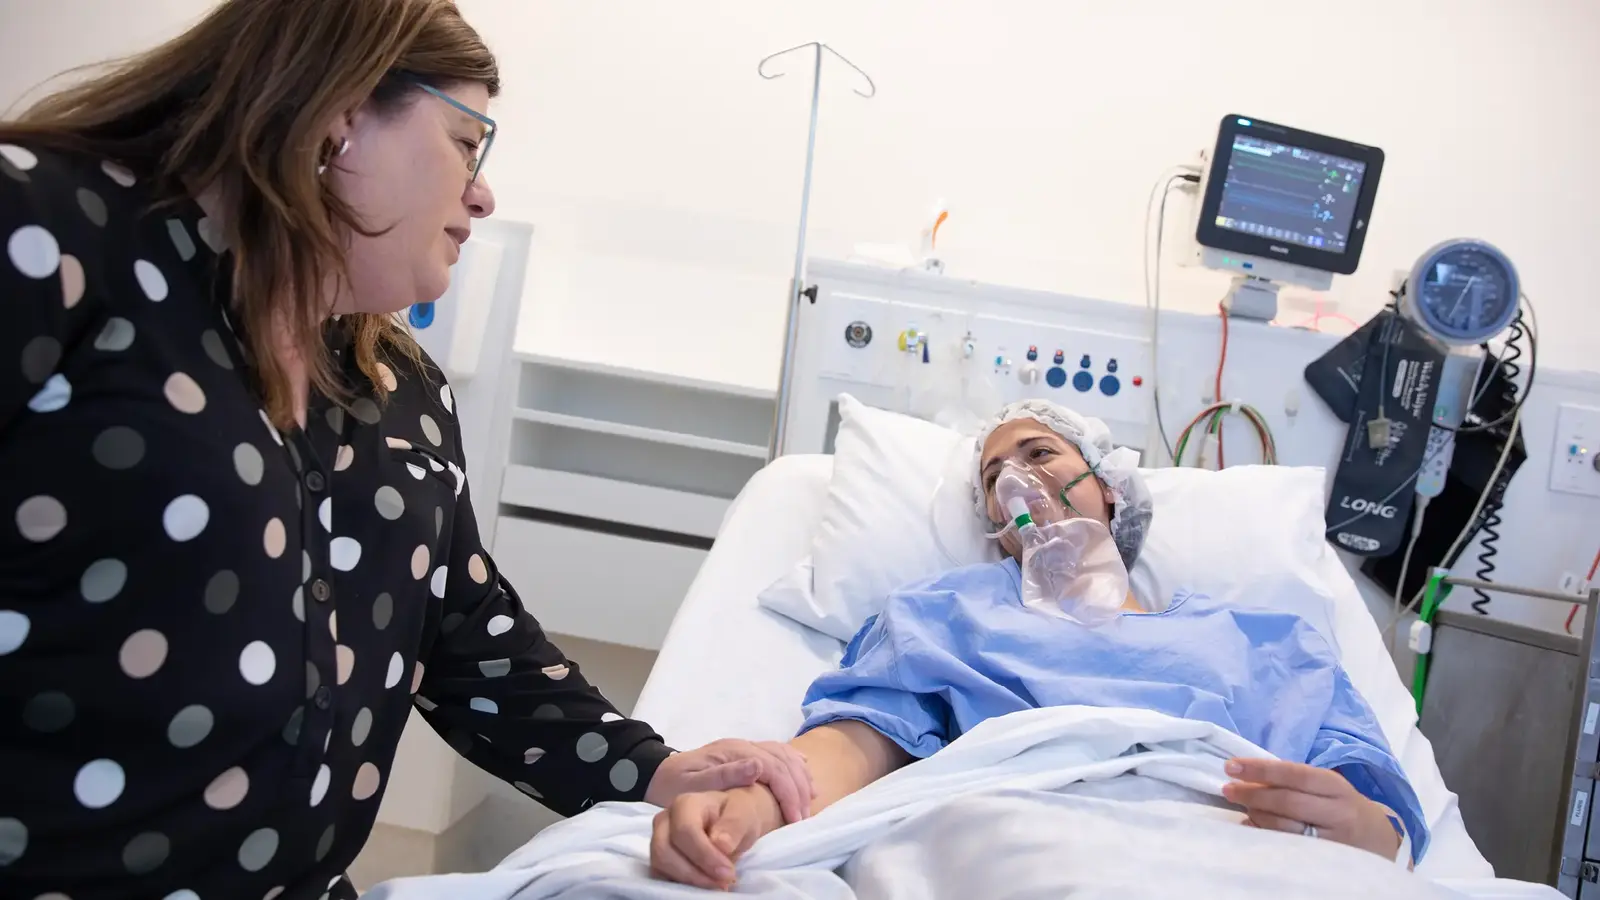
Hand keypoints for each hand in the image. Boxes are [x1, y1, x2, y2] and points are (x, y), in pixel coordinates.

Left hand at [644, 739, 813, 823]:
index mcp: (731, 751)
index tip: (795, 818)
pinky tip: (805, 772)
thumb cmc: (675, 784)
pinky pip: (778, 752)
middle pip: (782, 761)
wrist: (660, 773)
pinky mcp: (745, 753)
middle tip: (805, 817)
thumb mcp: (692, 785)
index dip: (787, 792)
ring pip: (783, 755)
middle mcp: (742, 745)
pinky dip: (794, 763)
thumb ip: (724, 776)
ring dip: (800, 777)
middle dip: (798, 789)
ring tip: (810, 800)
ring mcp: (745, 747)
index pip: (771, 767)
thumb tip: (758, 766)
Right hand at [650, 786, 781, 889]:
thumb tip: (721, 845)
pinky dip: (682, 885)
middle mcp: (665, 820)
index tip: (728, 872)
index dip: (704, 855)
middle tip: (723, 882)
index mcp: (686, 804)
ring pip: (660, 866)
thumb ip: (734, 826)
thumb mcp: (745, 814)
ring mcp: (659, 839)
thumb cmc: (737, 814)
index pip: (684, 831)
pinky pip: (661, 876)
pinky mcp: (659, 858)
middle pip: (664, 851)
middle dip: (694, 873)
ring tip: (717, 884)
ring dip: (688, 882)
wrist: (734, 820)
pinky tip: (705, 884)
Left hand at [1223, 758, 1402, 860]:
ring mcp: (1334, 838)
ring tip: (1242, 807)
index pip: (1294, 773)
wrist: (1379, 840)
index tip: (1231, 767)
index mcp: (1335, 785)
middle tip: (1227, 790)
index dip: (1261, 769)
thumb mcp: (1327, 787)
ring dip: (1257, 815)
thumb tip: (1247, 774)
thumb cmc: (1341, 806)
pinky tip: (1251, 827)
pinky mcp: (1328, 859)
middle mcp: (1338, 810)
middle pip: (1288, 801)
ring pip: (1287, 827)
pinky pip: (1290, 846)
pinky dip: (1266, 835)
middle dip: (1252, 794)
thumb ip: (1294, 780)